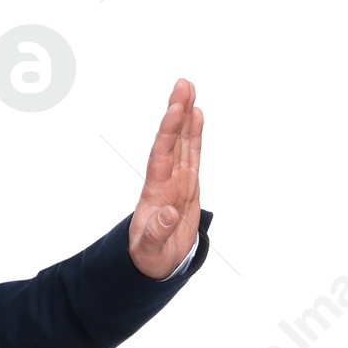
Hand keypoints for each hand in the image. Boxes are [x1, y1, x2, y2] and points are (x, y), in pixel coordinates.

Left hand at [128, 78, 203, 278]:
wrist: (155, 264)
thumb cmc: (149, 258)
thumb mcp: (150, 251)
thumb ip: (156, 233)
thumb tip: (166, 214)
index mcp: (155, 193)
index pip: (161, 156)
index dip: (168, 132)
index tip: (175, 109)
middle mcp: (166, 181)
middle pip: (172, 140)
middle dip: (177, 112)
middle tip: (183, 84)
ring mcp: (177, 180)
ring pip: (182, 142)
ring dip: (185, 116)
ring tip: (189, 88)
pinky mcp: (188, 185)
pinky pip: (192, 154)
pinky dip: (194, 134)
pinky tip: (197, 114)